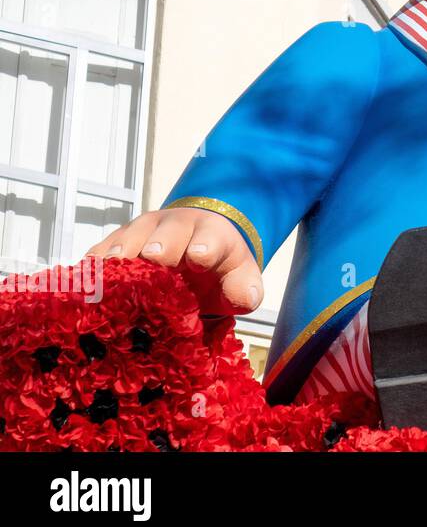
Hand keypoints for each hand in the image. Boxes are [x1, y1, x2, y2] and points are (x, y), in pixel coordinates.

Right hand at [85, 208, 262, 314]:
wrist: (197, 242)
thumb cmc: (218, 266)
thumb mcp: (240, 277)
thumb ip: (245, 288)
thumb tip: (245, 299)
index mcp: (213, 236)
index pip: (211, 238)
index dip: (205, 248)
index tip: (200, 257)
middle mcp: (176, 227)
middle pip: (166, 233)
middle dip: (160, 245)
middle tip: (153, 257)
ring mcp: (143, 232)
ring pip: (129, 238)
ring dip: (120, 254)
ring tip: (109, 270)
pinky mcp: (116, 242)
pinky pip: (100, 251)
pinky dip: (91, 265)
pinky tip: (81, 281)